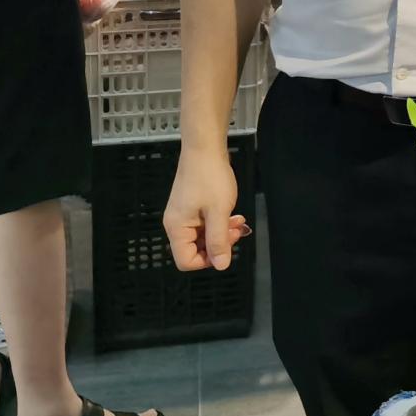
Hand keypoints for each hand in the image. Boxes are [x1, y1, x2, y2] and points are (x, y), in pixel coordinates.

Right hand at [163, 151, 248, 271]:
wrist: (205, 150)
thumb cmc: (210, 178)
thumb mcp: (219, 212)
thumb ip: (219, 240)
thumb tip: (221, 266)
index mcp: (177, 228)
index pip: (186, 261)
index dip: (208, 260)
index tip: (226, 247)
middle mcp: (176, 225)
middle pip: (196, 250)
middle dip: (219, 244)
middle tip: (237, 231)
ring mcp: (184, 215)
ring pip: (204, 237)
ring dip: (222, 233)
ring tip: (238, 222)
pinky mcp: (192, 208)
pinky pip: (206, 224)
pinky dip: (220, 223)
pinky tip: (234, 215)